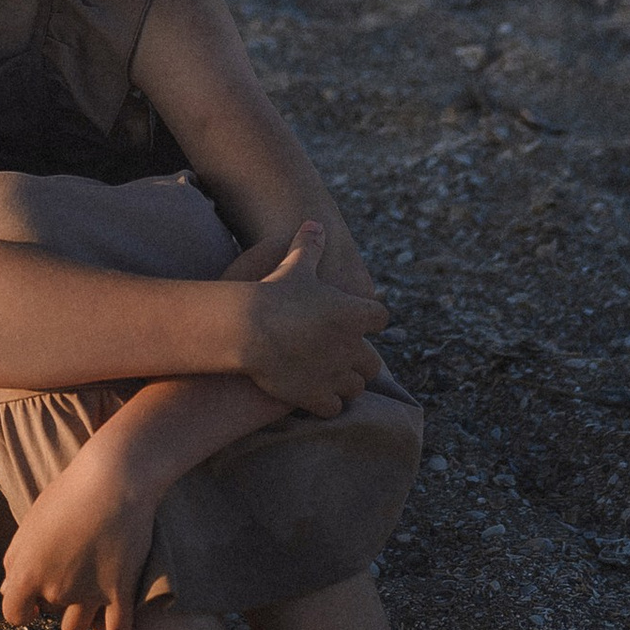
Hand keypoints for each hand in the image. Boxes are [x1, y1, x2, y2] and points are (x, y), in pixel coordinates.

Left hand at [0, 430, 158, 629]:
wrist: (113, 478)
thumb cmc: (67, 494)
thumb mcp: (31, 523)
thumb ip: (16, 560)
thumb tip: (8, 591)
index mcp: (28, 572)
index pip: (14, 614)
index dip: (23, 609)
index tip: (32, 603)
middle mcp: (56, 589)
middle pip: (50, 615)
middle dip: (55, 601)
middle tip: (69, 573)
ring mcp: (90, 594)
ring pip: (76, 628)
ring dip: (78, 617)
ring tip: (86, 600)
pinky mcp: (121, 592)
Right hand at [237, 219, 386, 416]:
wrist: (249, 329)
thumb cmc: (273, 292)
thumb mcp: (294, 264)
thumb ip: (308, 245)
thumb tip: (314, 222)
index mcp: (354, 314)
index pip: (380, 318)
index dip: (369, 319)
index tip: (356, 319)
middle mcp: (352, 347)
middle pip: (374, 362)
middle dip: (361, 359)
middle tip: (340, 353)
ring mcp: (337, 375)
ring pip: (356, 387)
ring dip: (346, 383)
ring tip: (328, 376)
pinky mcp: (317, 397)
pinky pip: (333, 407)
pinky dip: (326, 403)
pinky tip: (312, 394)